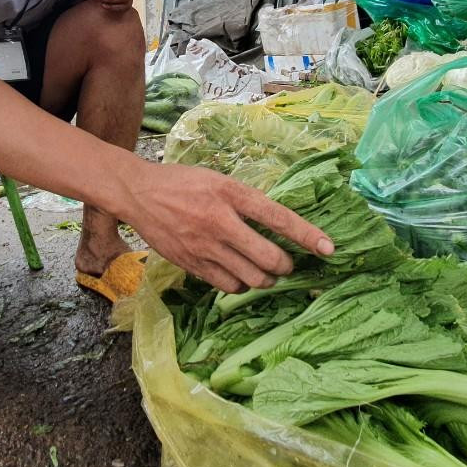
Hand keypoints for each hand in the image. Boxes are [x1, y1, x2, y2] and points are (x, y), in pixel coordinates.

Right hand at [119, 163, 333, 293]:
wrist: (138, 193)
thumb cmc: (182, 183)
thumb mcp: (219, 180)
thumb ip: (246, 201)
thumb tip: (277, 224)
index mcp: (231, 193)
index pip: (279, 217)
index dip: (307, 234)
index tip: (328, 248)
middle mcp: (221, 221)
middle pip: (269, 258)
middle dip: (285, 265)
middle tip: (286, 263)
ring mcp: (205, 246)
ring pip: (251, 278)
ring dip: (265, 279)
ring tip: (264, 272)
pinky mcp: (192, 264)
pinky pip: (228, 285)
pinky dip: (240, 284)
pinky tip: (239, 274)